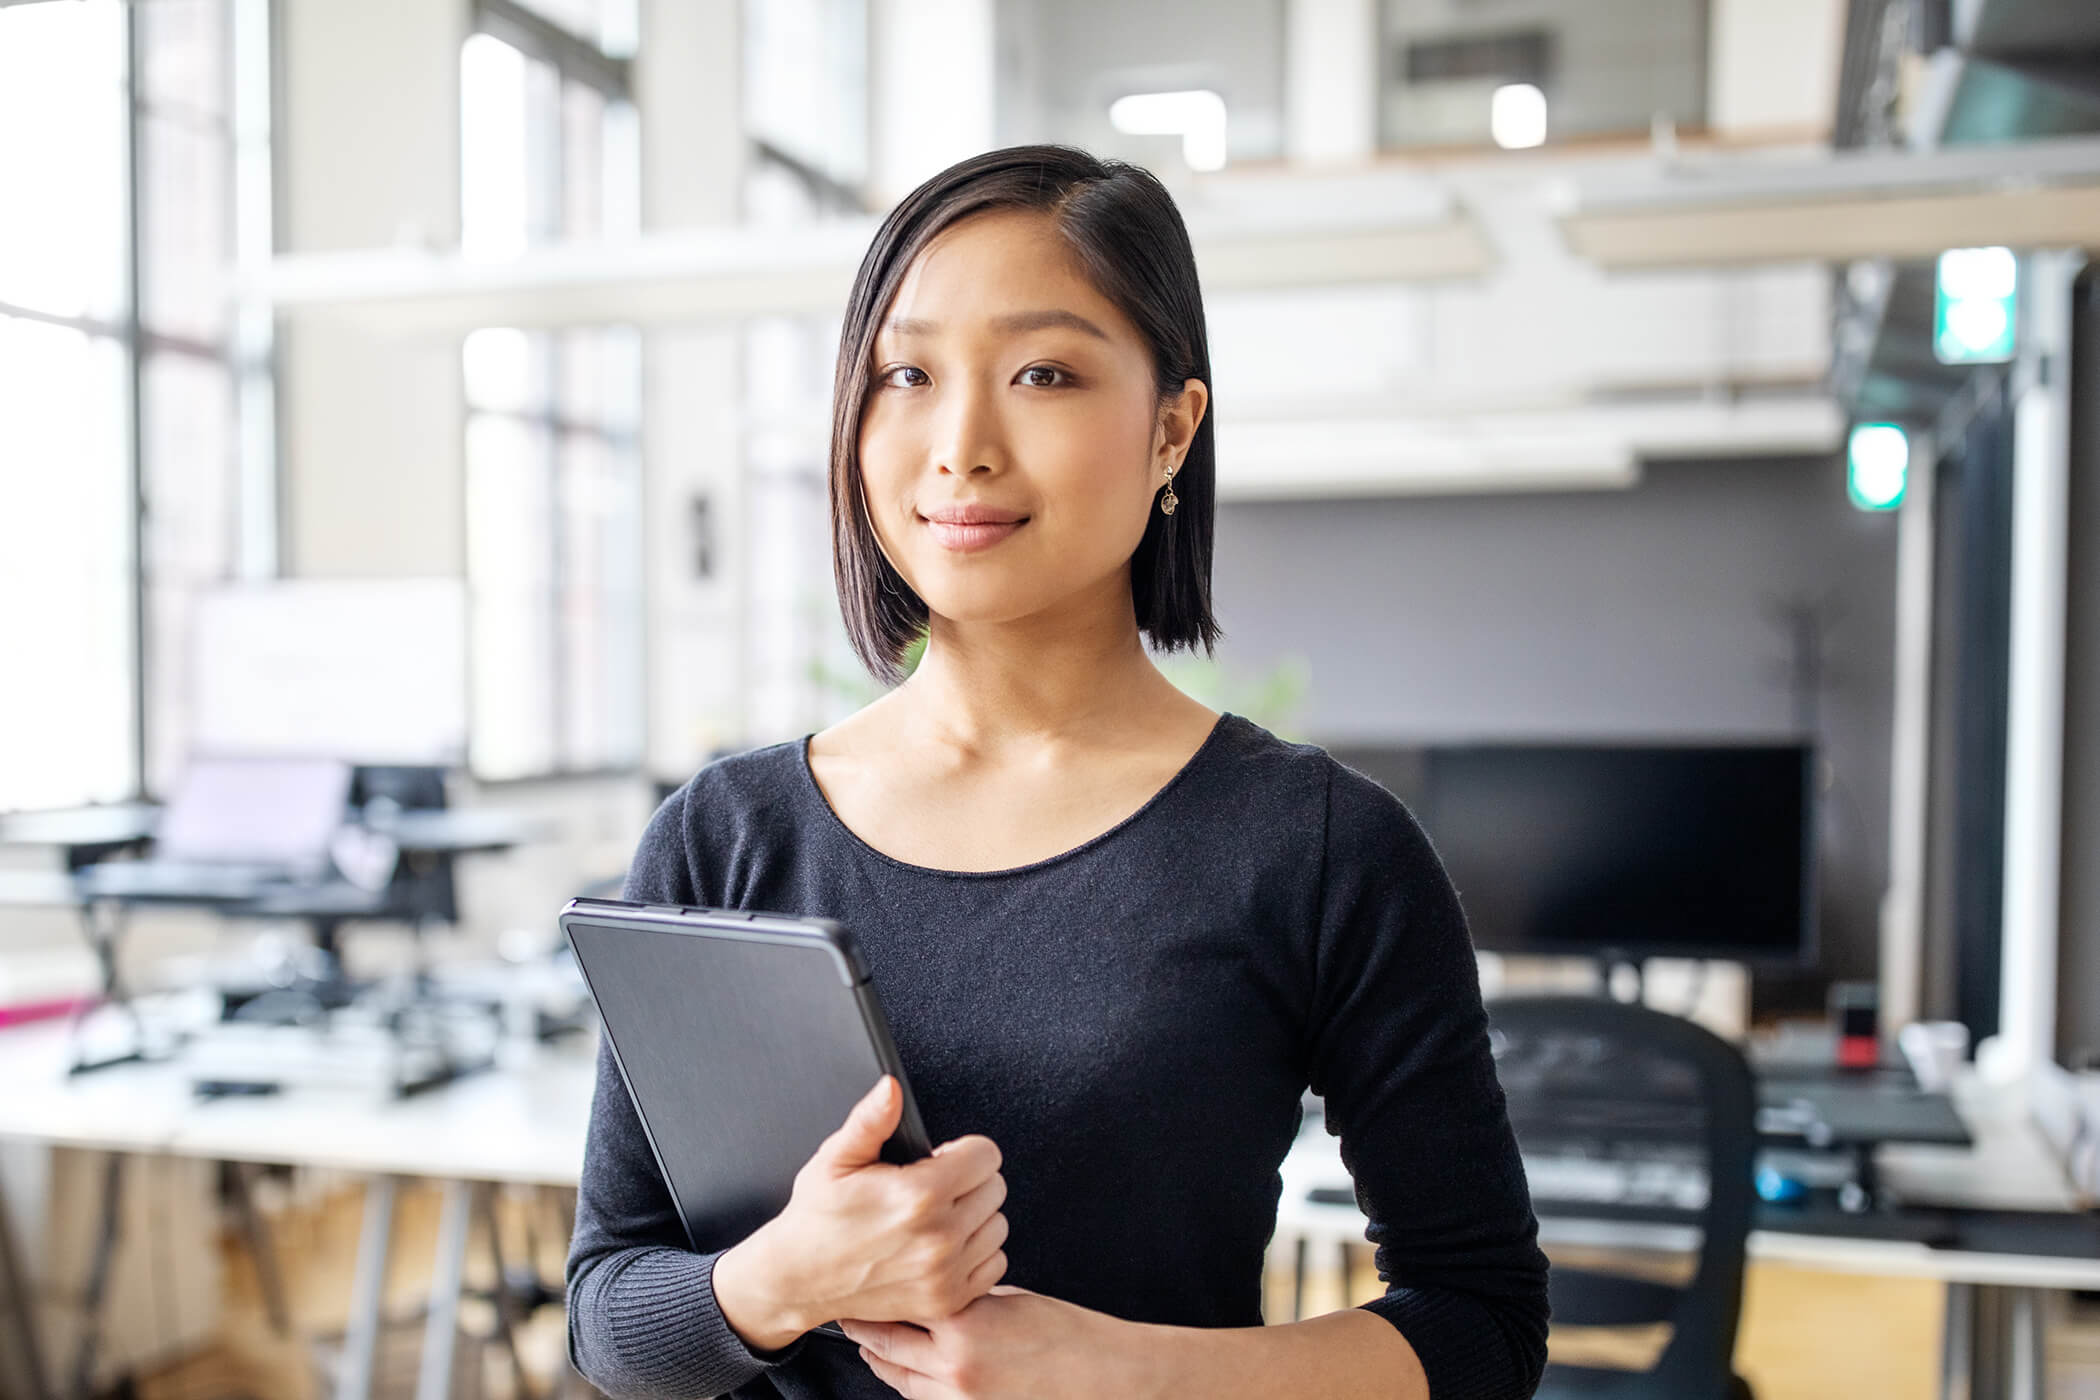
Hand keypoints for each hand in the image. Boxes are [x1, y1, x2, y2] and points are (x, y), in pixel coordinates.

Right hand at [715, 1076, 1008, 1347]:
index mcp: (917, 1196)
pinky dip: (976, 1253)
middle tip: (933, 1189)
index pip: (986, 1156)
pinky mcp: (947, 1300)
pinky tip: (944, 1246)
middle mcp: (938, 1238)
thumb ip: (871, 1120)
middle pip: (995, 1188)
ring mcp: (945, 1274)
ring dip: (975, 1217)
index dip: (962, 1151)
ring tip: (937, 1217)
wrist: (799, 1279)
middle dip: (969, 1181)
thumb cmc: (817, 1218)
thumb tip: (891, 1088)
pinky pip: (995, 1264)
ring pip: (997, 1225)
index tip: (940, 1160)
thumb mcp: (836, 1159)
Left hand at [840, 1286, 1163, 1398]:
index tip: (863, 1280)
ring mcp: (958, 1397)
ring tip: (866, 1340)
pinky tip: (901, 1370)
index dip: (877, 1291)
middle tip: (847, 1310)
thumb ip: (969, 1297)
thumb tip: (943, 1291)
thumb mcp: (1011, 1299)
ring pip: (898, 1378)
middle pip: (886, 1343)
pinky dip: (907, 1383)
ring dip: (879, 1357)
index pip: (902, 1302)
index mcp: (964, 1321)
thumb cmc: (1068, 1336)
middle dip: (863, 1326)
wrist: (1102, 1377)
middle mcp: (953, 1362)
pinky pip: (922, 1399)